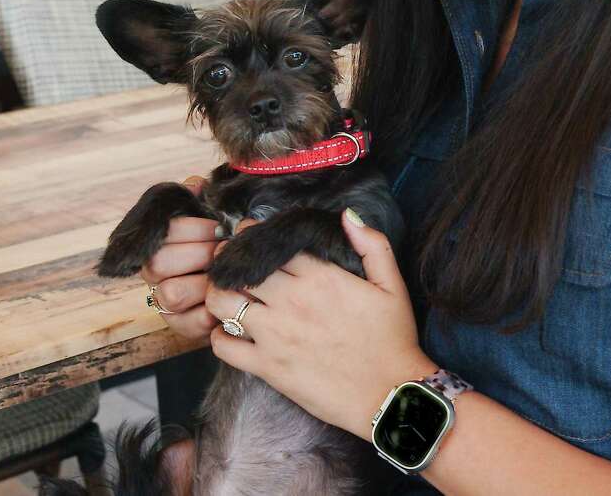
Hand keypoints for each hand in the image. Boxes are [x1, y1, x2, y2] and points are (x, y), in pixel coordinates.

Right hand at [141, 176, 220, 339]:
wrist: (243, 279)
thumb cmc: (223, 244)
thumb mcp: (214, 216)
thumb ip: (200, 198)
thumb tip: (195, 185)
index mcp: (158, 243)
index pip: (161, 233)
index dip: (193, 229)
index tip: (218, 228)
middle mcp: (153, 274)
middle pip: (159, 264)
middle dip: (199, 254)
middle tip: (223, 252)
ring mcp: (164, 303)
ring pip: (171, 294)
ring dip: (204, 283)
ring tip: (225, 275)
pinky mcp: (181, 326)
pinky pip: (190, 322)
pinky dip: (212, 310)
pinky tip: (228, 297)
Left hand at [205, 209, 436, 439]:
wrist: (389, 396)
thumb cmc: (392, 340)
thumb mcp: (392, 285)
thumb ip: (372, 245)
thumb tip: (348, 215)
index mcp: (319, 277)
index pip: (270, 244)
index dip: (253, 235)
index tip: (248, 235)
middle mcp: (291, 300)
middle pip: (239, 268)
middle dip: (228, 261)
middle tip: (229, 264)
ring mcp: (275, 334)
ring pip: (222, 302)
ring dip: (218, 295)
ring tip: (225, 295)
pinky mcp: (267, 366)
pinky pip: (223, 346)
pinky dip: (218, 337)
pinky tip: (229, 333)